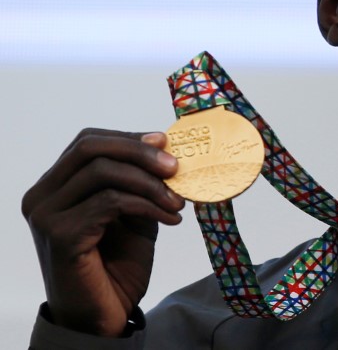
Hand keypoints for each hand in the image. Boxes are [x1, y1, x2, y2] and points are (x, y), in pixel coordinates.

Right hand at [21, 129, 184, 336]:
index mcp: (55, 186)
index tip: (166, 143)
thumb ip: (141, 183)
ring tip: (177, 201)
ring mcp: (47, 215)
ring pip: (103, 173)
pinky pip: (111, 202)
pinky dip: (147, 205)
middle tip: (175, 167)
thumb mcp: (134, 214)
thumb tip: (168, 148)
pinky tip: (170, 219)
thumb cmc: (117, 265)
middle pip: (90, 148)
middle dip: (139, 152)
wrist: (104, 316)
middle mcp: (42, 196)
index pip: (88, 142)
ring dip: (150, 183)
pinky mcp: (61, 235)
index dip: (129, 139)